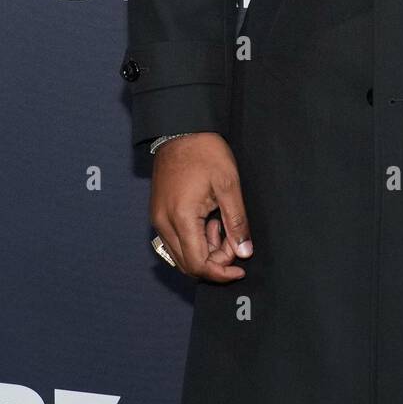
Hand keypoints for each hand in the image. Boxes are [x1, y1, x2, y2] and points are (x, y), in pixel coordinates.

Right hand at [150, 132, 252, 280]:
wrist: (181, 130)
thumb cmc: (205, 153)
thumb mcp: (228, 185)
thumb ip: (236, 222)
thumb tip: (244, 252)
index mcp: (181, 218)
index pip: (198, 264)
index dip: (220, 272)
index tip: (240, 268)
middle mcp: (163, 224)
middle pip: (187, 264)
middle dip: (215, 261)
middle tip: (234, 240)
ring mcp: (157, 220)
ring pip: (180, 255)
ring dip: (204, 251)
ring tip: (221, 226)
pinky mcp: (157, 213)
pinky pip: (174, 241)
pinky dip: (193, 241)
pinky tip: (209, 222)